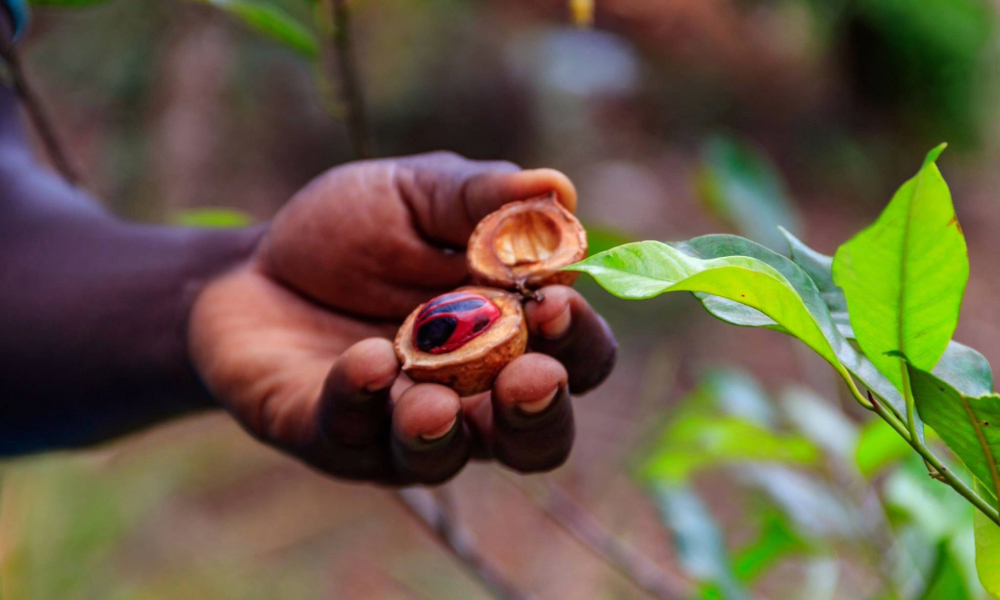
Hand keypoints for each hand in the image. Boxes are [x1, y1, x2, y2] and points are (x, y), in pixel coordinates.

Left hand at [188, 152, 616, 484]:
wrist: (249, 268)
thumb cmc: (351, 232)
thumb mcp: (417, 196)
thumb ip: (481, 199)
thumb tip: (556, 188)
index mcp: (510, 336)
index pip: (576, 359)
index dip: (580, 341)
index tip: (557, 301)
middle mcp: (471, 395)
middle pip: (536, 437)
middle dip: (538, 413)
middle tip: (528, 378)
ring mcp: (402, 427)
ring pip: (447, 456)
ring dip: (445, 430)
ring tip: (430, 396)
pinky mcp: (333, 437)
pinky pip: (354, 437)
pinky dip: (362, 401)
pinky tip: (363, 360)